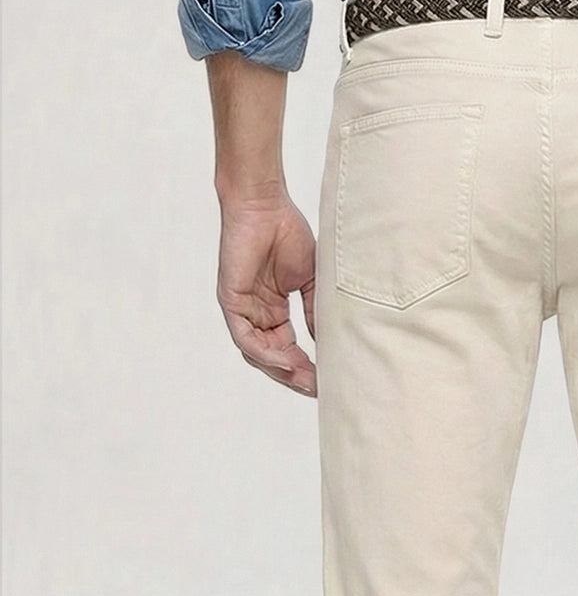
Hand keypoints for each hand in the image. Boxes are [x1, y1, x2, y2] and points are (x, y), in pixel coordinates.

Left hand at [216, 193, 316, 396]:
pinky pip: (245, 339)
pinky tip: (288, 362)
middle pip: (273, 359)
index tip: (329, 381)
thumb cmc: (287, 232)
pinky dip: (266, 354)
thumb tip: (327, 345)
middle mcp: (256, 315)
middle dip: (296, 377)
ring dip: (282, 371)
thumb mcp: (310, 282)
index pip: (288, 349)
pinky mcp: (231, 303)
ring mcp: (242, 310)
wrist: (264, 205)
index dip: (307, 367)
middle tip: (320, 390)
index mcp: (273, 311)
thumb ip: (315, 313)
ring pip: (258, 355)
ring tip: (307, 381)